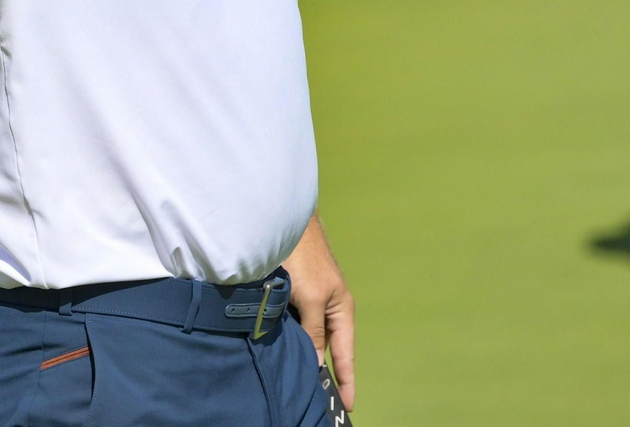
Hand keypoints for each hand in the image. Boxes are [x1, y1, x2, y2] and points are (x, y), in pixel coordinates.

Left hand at [283, 214, 354, 412]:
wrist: (282, 224)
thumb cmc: (304, 257)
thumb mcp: (311, 297)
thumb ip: (313, 330)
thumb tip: (314, 360)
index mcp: (341, 310)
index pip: (345, 353)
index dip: (346, 380)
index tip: (348, 406)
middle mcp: (328, 308)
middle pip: (327, 348)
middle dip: (325, 373)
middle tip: (321, 400)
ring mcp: (310, 301)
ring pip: (308, 337)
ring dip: (305, 356)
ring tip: (301, 383)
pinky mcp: (292, 295)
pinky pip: (293, 325)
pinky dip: (291, 339)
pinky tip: (281, 352)